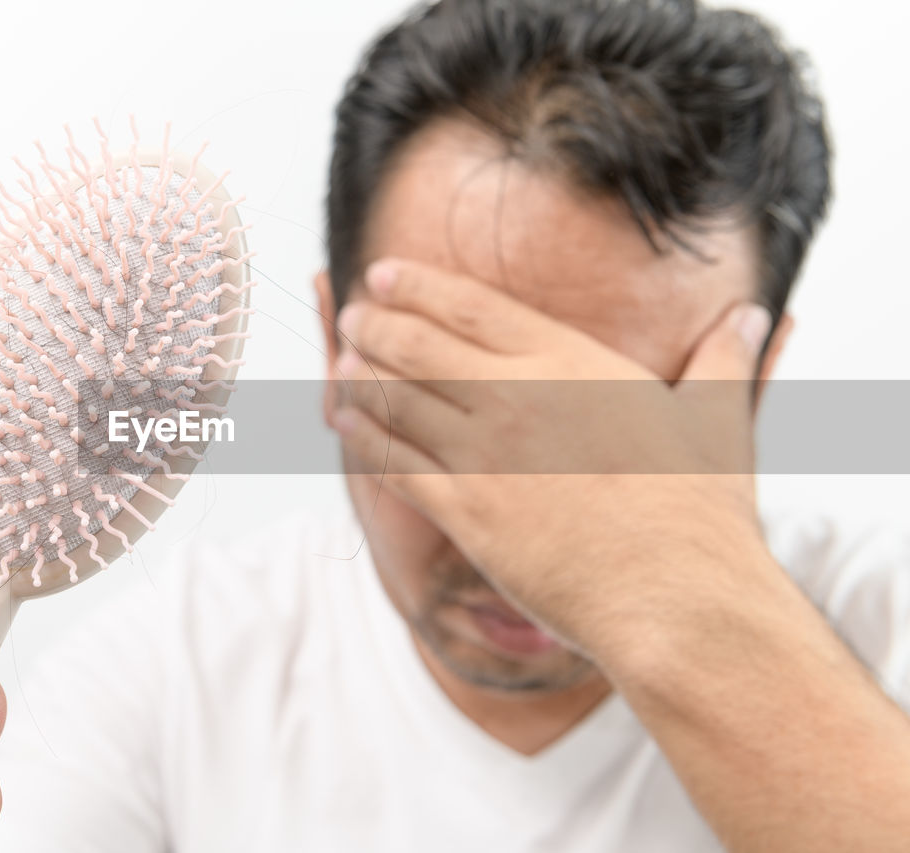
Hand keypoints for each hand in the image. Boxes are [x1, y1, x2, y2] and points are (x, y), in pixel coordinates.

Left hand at [328, 258, 777, 659]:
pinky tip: (344, 426)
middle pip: (419, 344)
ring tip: (337, 363)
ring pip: (396, 401)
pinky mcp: (465, 513)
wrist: (677, 595)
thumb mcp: (717, 417)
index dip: (419, 285)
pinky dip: (362, 439)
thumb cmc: (701, 511)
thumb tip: (753, 316)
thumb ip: (722, 358)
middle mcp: (515, 397)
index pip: (474, 306)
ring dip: (358, 377)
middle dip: (376, 324)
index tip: (383, 273)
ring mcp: (483, 455)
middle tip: (352, 316)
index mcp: (569, 362)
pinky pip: (393, 465)